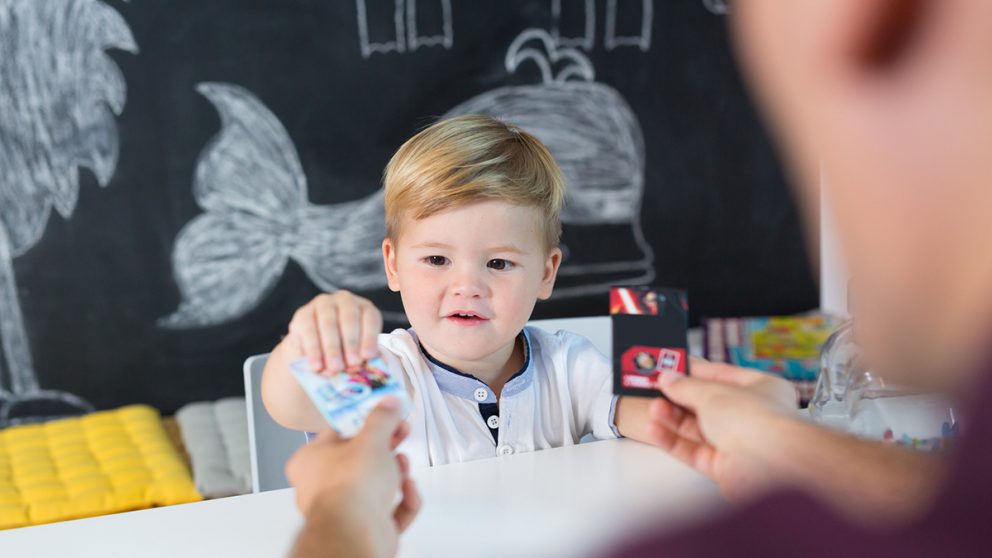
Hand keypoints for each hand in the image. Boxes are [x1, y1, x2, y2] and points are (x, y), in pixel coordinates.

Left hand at [286, 398, 419, 557]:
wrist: (356, 533)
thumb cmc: (349, 489)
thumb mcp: (371, 440)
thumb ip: (382, 419)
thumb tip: (387, 405)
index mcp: (310, 461)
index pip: (338, 432)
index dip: (364, 420)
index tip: (383, 413)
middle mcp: (321, 487)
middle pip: (359, 459)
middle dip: (386, 448)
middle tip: (400, 434)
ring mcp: (343, 509)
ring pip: (375, 485)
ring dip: (396, 474)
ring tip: (403, 466)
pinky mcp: (364, 528)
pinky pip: (389, 509)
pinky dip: (403, 500)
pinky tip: (408, 491)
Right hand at [287, 291, 382, 373]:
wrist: (315, 347)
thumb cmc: (345, 350)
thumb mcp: (357, 351)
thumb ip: (360, 358)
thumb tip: (358, 367)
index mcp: (364, 308)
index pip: (370, 318)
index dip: (370, 338)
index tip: (368, 356)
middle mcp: (345, 300)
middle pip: (349, 319)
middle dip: (351, 343)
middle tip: (352, 364)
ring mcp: (323, 304)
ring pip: (328, 324)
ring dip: (332, 348)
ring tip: (335, 368)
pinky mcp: (303, 314)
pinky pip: (309, 331)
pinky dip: (313, 350)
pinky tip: (317, 365)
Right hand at [646, 358, 798, 500]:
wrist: (772, 466)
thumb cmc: (759, 422)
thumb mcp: (713, 392)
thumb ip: (686, 386)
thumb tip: (668, 379)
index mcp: (761, 388)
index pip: (722, 375)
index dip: (693, 372)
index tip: (669, 369)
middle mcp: (751, 416)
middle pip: (706, 404)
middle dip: (679, 398)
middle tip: (654, 390)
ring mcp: (738, 443)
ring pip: (697, 429)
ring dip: (673, 419)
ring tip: (653, 409)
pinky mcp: (724, 467)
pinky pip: (693, 451)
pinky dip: (673, 440)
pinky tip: (655, 429)